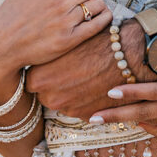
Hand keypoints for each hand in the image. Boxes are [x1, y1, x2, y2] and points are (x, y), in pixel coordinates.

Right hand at [0, 0, 111, 100]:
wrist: (3, 43)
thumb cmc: (15, 9)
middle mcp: (61, 2)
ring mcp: (65, 22)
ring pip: (98, 6)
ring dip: (98, 4)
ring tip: (91, 6)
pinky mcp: (68, 40)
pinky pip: (97, 26)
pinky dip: (104, 19)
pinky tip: (100, 16)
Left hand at [26, 14, 145, 116]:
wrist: (126, 52)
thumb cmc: (94, 41)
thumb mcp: (64, 44)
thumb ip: (48, 58)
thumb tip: (41, 60)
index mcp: (40, 78)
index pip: (30, 82)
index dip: (42, 73)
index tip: (50, 67)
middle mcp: (51, 97)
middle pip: (45, 95)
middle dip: (54, 85)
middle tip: (69, 70)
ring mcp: (68, 109)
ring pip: (63, 102)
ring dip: (70, 93)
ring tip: (85, 75)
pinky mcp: (86, 115)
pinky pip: (80, 108)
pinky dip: (85, 100)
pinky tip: (94, 83)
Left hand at [87, 23, 156, 136]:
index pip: (155, 91)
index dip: (132, 92)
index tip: (109, 92)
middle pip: (148, 112)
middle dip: (119, 115)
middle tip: (93, 117)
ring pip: (155, 124)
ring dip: (131, 122)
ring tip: (108, 120)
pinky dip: (152, 128)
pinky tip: (140, 124)